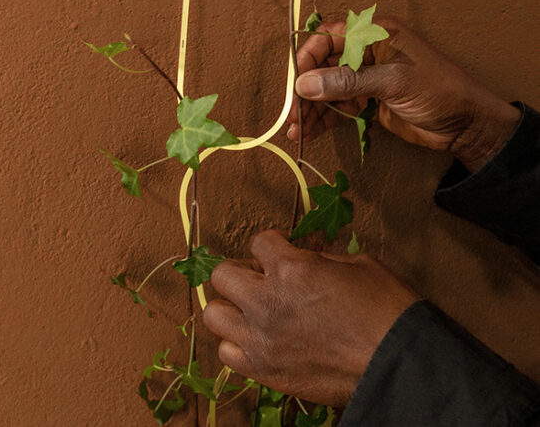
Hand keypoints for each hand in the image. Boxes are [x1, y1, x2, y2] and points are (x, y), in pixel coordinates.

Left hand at [202, 230, 418, 405]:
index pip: (259, 241)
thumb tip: (304, 257)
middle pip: (223, 274)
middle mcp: (267, 301)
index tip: (280, 248)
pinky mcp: (265, 370)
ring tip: (253, 308)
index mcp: (292, 268)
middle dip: (242, 270)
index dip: (272, 242)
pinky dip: (238, 342)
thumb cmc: (386, 309)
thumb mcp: (357, 265)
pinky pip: (227, 353)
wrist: (398, 364)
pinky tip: (258, 338)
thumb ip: (320, 258)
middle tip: (261, 276)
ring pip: (214, 314)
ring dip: (232, 306)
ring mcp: (261, 339)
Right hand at [287, 17, 520, 171]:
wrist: (465, 124)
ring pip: (327, 91)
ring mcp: (364, 79)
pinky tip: (308, 133)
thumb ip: (348, 82)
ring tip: (296, 132)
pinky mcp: (366, 102)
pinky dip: (322, 121)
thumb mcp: (393, 82)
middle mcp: (365, 53)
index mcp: (374, 35)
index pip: (328, 38)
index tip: (296, 85)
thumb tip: (304, 85)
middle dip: (305, 91)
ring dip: (310, 110)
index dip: (308, 59)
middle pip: (322, 67)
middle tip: (293, 115)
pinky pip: (337, 109)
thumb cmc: (438, 90)